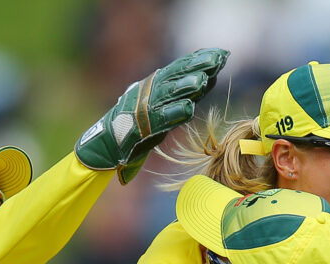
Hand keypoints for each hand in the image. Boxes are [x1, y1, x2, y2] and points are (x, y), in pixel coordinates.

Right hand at [75, 47, 228, 183]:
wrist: (108, 143)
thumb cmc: (139, 123)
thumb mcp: (163, 101)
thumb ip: (184, 92)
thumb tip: (210, 78)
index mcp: (156, 83)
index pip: (181, 67)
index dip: (200, 59)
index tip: (221, 53)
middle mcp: (151, 91)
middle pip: (177, 75)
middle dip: (197, 66)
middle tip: (217, 59)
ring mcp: (146, 107)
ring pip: (169, 94)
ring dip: (186, 86)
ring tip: (203, 80)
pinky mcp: (143, 127)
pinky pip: (161, 119)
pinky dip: (174, 113)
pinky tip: (188, 109)